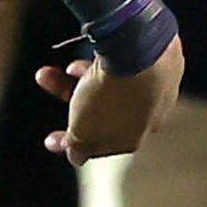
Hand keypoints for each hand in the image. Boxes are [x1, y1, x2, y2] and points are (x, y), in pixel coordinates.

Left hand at [37, 45, 182, 164]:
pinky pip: (124, 63)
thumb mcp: (83, 130)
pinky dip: (104, 61)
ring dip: (78, 76)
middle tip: (46, 80)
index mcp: (131, 139)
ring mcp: (156, 88)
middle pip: (101, 111)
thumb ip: (78, 145)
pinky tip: (91, 52)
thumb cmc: (112, 94)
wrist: (140, 49)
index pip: (98, 146)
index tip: (51, 140)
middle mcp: (148, 117)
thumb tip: (76, 157)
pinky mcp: (160, 59)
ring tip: (57, 65)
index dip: (73, 143)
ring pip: (110, 84)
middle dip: (69, 98)